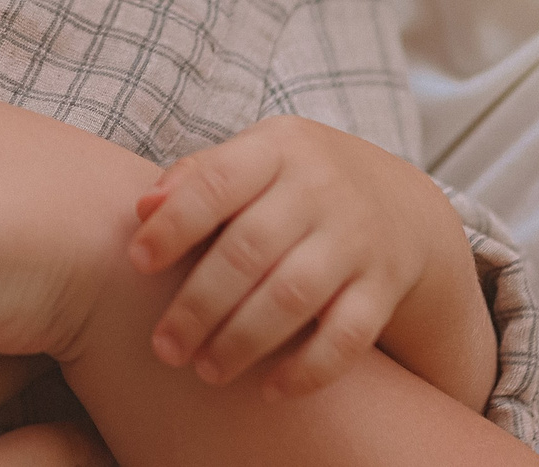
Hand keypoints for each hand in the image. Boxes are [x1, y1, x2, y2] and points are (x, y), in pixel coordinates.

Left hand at [128, 116, 491, 406]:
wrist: (401, 205)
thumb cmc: (297, 184)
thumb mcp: (255, 157)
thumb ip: (197, 177)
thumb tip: (141, 210)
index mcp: (279, 148)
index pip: (219, 182)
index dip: (175, 224)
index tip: (137, 263)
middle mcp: (322, 189)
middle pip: (250, 249)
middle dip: (200, 304)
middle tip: (165, 347)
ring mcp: (358, 238)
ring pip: (294, 296)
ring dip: (242, 340)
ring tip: (205, 370)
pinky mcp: (385, 287)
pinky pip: (348, 336)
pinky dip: (308, 369)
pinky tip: (269, 391)